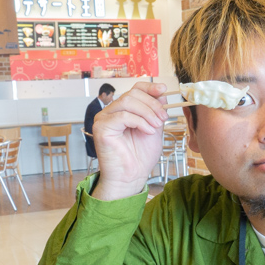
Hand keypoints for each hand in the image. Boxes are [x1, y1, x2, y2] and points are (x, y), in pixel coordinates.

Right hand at [91, 81, 169, 200]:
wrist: (131, 177)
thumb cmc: (140, 157)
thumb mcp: (154, 128)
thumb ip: (155, 112)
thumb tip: (161, 94)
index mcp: (123, 110)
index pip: (134, 90)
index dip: (149, 87)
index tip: (163, 90)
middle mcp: (111, 112)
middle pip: (132, 94)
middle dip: (152, 104)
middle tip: (163, 117)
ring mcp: (104, 118)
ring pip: (127, 102)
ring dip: (147, 112)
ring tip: (156, 125)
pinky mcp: (101, 127)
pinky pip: (122, 115)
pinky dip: (139, 121)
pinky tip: (148, 131)